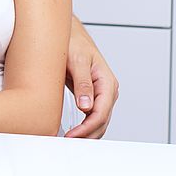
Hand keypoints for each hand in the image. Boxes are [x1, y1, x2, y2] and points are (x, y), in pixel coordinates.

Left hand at [64, 16, 119, 137]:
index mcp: (107, 81)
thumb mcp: (77, 60)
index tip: (72, 136)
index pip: (101, 112)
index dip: (87, 127)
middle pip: (102, 120)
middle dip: (87, 134)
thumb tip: (87, 107)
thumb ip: (82, 83)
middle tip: (67, 142)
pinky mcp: (91, 95)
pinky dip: (84, 126)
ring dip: (87, 133)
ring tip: (69, 141)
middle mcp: (107, 89)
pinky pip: (91, 115)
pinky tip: (73, 132)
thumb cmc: (73, 42)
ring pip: (98, 121)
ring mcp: (100, 93)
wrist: (69, 33)